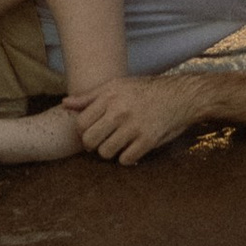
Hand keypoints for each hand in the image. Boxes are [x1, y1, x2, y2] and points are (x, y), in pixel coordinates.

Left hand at [64, 74, 199, 165]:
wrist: (180, 96)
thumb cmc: (145, 90)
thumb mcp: (116, 86)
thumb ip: (89, 97)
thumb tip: (64, 104)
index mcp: (109, 96)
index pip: (81, 123)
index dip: (82, 132)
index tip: (91, 132)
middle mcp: (119, 111)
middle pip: (90, 141)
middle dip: (92, 145)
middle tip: (101, 142)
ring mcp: (133, 127)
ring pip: (105, 153)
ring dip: (109, 152)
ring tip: (117, 145)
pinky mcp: (147, 141)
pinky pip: (125, 160)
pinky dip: (126, 158)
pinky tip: (131, 150)